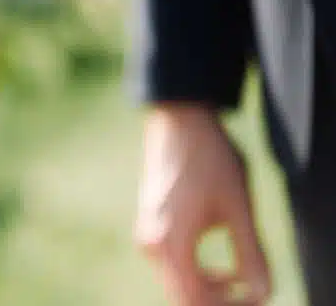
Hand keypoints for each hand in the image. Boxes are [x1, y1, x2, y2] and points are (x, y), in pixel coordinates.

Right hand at [134, 105, 270, 305]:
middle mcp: (151, 244)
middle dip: (219, 301)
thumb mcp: (238, 208)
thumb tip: (262, 293)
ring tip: (240, 279)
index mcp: (170, 242)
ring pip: (177, 282)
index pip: (197, 300)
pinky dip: (196, 273)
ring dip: (208, 289)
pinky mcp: (149, 224)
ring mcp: (146, 234)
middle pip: (184, 296)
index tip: (256, 299)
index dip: (229, 305)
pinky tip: (220, 265)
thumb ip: (251, 255)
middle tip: (253, 293)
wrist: (179, 121)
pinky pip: (171, 265)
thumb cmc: (210, 160)